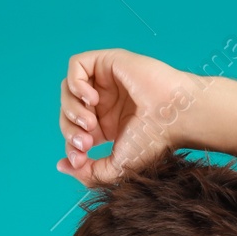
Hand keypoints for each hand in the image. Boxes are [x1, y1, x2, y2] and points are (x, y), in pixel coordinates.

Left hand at [56, 48, 197, 185]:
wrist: (174, 117)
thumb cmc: (154, 141)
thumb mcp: (117, 167)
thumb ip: (89, 173)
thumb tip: (62, 166)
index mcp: (107, 124)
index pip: (74, 131)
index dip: (71, 145)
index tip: (81, 158)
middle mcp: (105, 102)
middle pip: (67, 112)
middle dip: (69, 130)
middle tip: (85, 142)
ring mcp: (106, 82)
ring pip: (68, 89)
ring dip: (71, 109)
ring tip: (89, 122)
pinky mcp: (108, 62)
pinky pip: (76, 65)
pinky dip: (76, 84)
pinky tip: (92, 99)